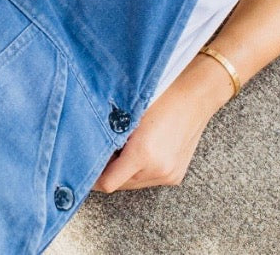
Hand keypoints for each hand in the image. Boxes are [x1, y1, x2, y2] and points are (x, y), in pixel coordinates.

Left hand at [92, 56, 231, 191]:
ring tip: (122, 148)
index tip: (83, 167)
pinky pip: (149, 179)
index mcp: (143, 154)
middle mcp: (157, 169)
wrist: (196, 96)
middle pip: (120, 184)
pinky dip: (140, 170)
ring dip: (124, 171)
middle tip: (101, 152)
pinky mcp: (175, 175)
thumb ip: (109, 137)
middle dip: (108, 171)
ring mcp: (169, 175)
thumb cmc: (160, 97)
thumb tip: (89, 150)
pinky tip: (139, 150)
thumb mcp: (128, 115)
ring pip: (134, 183)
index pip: (108, 183)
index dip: (93, 178)